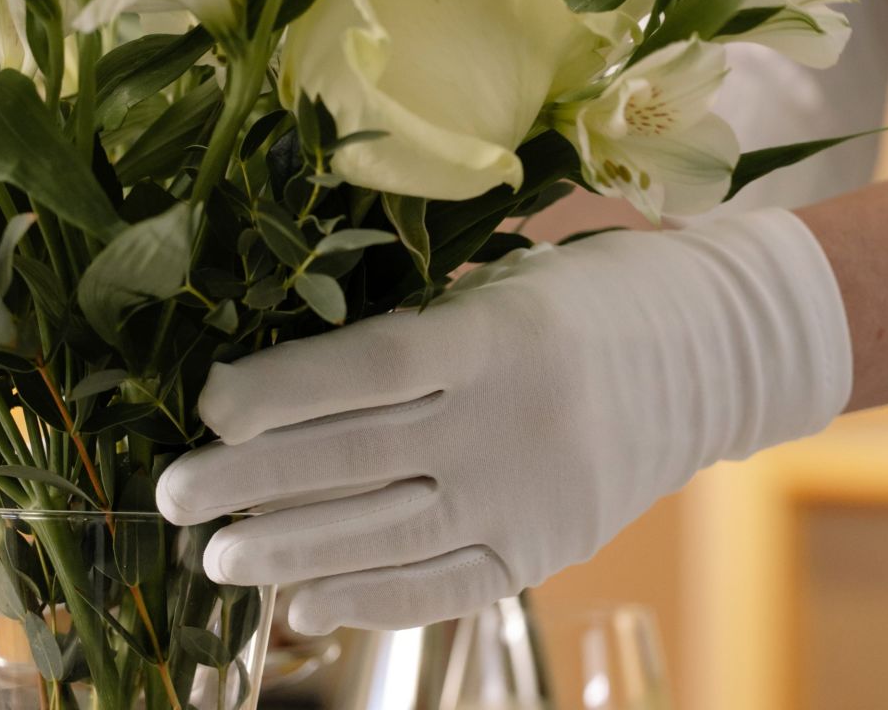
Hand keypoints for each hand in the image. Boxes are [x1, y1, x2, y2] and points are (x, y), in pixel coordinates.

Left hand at [157, 209, 851, 633]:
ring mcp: (536, 494)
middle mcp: (517, 420)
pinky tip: (305, 604)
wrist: (713, 352)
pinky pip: (450, 587)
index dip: (280, 394)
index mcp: (502, 334)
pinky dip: (373, 600)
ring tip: (218, 559)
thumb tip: (282, 386)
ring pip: (393, 533)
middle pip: (362, 459)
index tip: (209, 406)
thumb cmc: (586, 296)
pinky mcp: (550, 547)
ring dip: (294, 550)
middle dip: (255, 482)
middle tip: (174, 497)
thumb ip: (412, 330)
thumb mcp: (502, 283)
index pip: (369, 371)